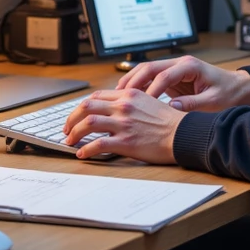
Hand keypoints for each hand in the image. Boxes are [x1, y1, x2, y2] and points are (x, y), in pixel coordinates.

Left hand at [63, 88, 182, 162]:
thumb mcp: (149, 101)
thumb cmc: (170, 121)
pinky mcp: (125, 142)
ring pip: (88, 123)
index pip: (96, 96)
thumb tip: (114, 109)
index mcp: (129, 95)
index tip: (77, 116)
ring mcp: (123, 124)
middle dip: (71, 118)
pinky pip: (97, 144)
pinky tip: (82, 155)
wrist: (183, 134)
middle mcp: (123, 106)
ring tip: (70, 142)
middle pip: (86, 106)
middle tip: (67, 129)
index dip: (82, 106)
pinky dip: (86, 150)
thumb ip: (130, 102)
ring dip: (74, 133)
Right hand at [116, 55, 249, 111]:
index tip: (142, 105)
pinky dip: (139, 86)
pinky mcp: (173, 78)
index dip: (151, 90)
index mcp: (190, 66)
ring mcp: (175, 69)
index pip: (164, 75)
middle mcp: (180, 64)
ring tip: (118, 95)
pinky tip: (129, 97)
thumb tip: (171, 107)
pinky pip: (151, 79)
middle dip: (134, 81)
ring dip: (133, 81)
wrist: (239, 88)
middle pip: (150, 67)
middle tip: (120, 96)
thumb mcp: (214, 102)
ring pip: (147, 70)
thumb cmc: (229, 94)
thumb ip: (193, 104)